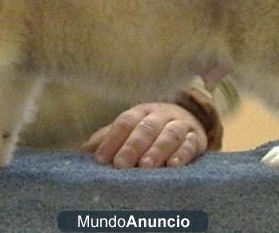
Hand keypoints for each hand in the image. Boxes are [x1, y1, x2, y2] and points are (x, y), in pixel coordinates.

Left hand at [80, 102, 207, 168]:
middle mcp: (160, 115)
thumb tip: (81, 153)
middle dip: (132, 146)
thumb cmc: (149, 130)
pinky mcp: (196, 139)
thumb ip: (106, 140)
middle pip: (146, 127)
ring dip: (157, 149)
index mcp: (140, 112)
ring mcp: (180, 125)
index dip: (112, 139)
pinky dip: (182, 154)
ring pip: (169, 134)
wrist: (188, 120)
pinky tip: (173, 165)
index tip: (101, 159)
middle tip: (121, 165)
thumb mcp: (128, 130)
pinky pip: (190, 144)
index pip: (124, 122)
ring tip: (146, 166)